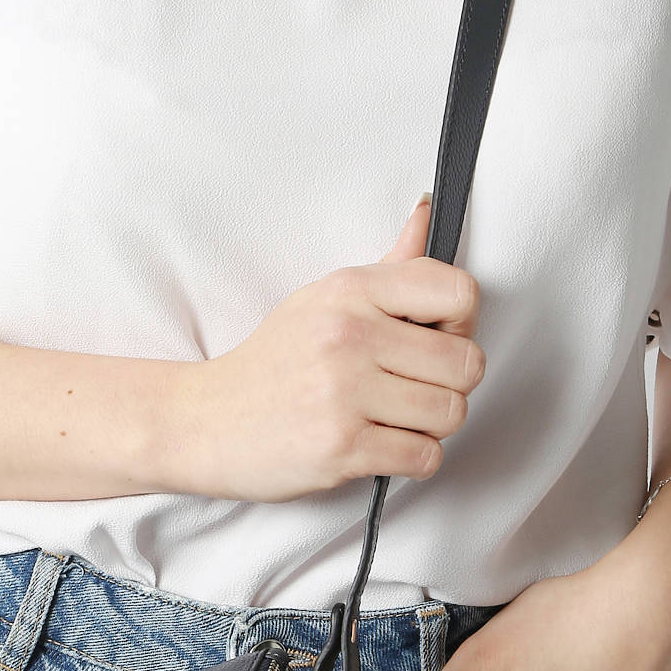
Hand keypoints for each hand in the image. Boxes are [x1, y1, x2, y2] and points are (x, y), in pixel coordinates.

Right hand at [173, 196, 485, 503]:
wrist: (204, 420)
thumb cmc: (271, 363)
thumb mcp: (322, 299)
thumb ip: (388, 267)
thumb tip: (427, 210)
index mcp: (350, 291)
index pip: (459, 293)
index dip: (461, 324)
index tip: (435, 339)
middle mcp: (349, 336)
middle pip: (466, 364)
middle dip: (450, 384)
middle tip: (413, 388)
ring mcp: (344, 393)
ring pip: (451, 414)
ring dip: (432, 426)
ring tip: (393, 418)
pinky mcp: (342, 447)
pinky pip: (425, 458)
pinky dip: (413, 459)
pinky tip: (381, 445)